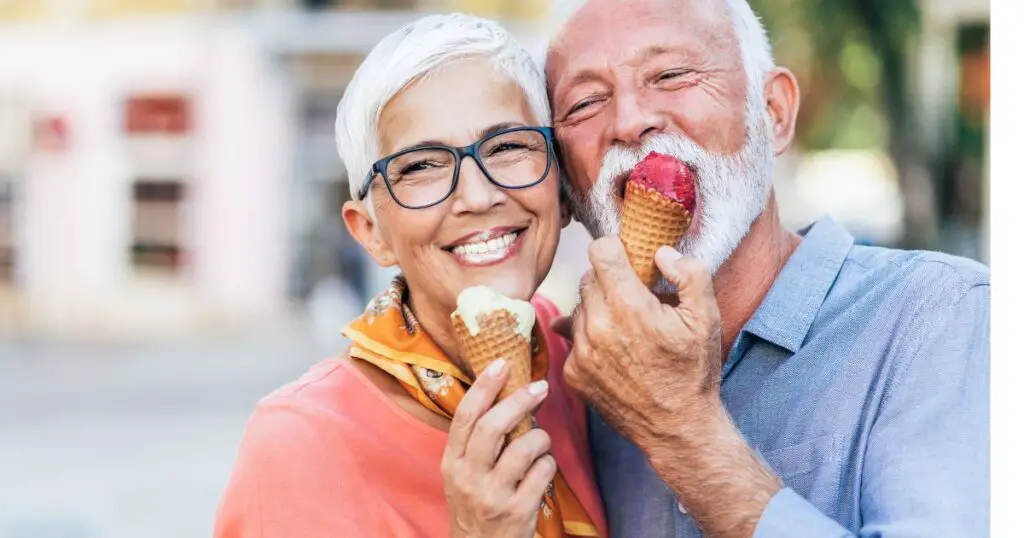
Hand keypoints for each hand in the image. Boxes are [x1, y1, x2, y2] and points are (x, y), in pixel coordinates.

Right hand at [441, 359, 556, 537]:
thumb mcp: (462, 475)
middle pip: (494, 427)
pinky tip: (543, 469)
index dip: (484, 386)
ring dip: (541, 437)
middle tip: (539, 387)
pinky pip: (543, 472)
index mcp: (452, 463)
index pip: (465, 416)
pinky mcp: (517, 511)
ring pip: (525, 448)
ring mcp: (492, 496)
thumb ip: (477, 443)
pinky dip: (549, 464)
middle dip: (520, 401)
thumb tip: (507, 397)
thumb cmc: (475, 505)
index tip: (502, 363)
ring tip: (540, 442)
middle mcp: (468, 478)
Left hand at [566, 237, 723, 453]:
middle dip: (610, 283)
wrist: (677, 428)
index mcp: (628, 306)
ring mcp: (581, 351)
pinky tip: (616, 352)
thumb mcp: (707, 317)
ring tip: (628, 331)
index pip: (600, 251)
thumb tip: (660, 252)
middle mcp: (597, 326)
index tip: (627, 259)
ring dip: (599, 311)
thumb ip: (690, 273)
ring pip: (579, 308)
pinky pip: (573, 339)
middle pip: (589, 279)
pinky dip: (590, 339)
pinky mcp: (573, 373)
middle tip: (635, 302)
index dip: (616, 250)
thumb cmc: (693, 372)